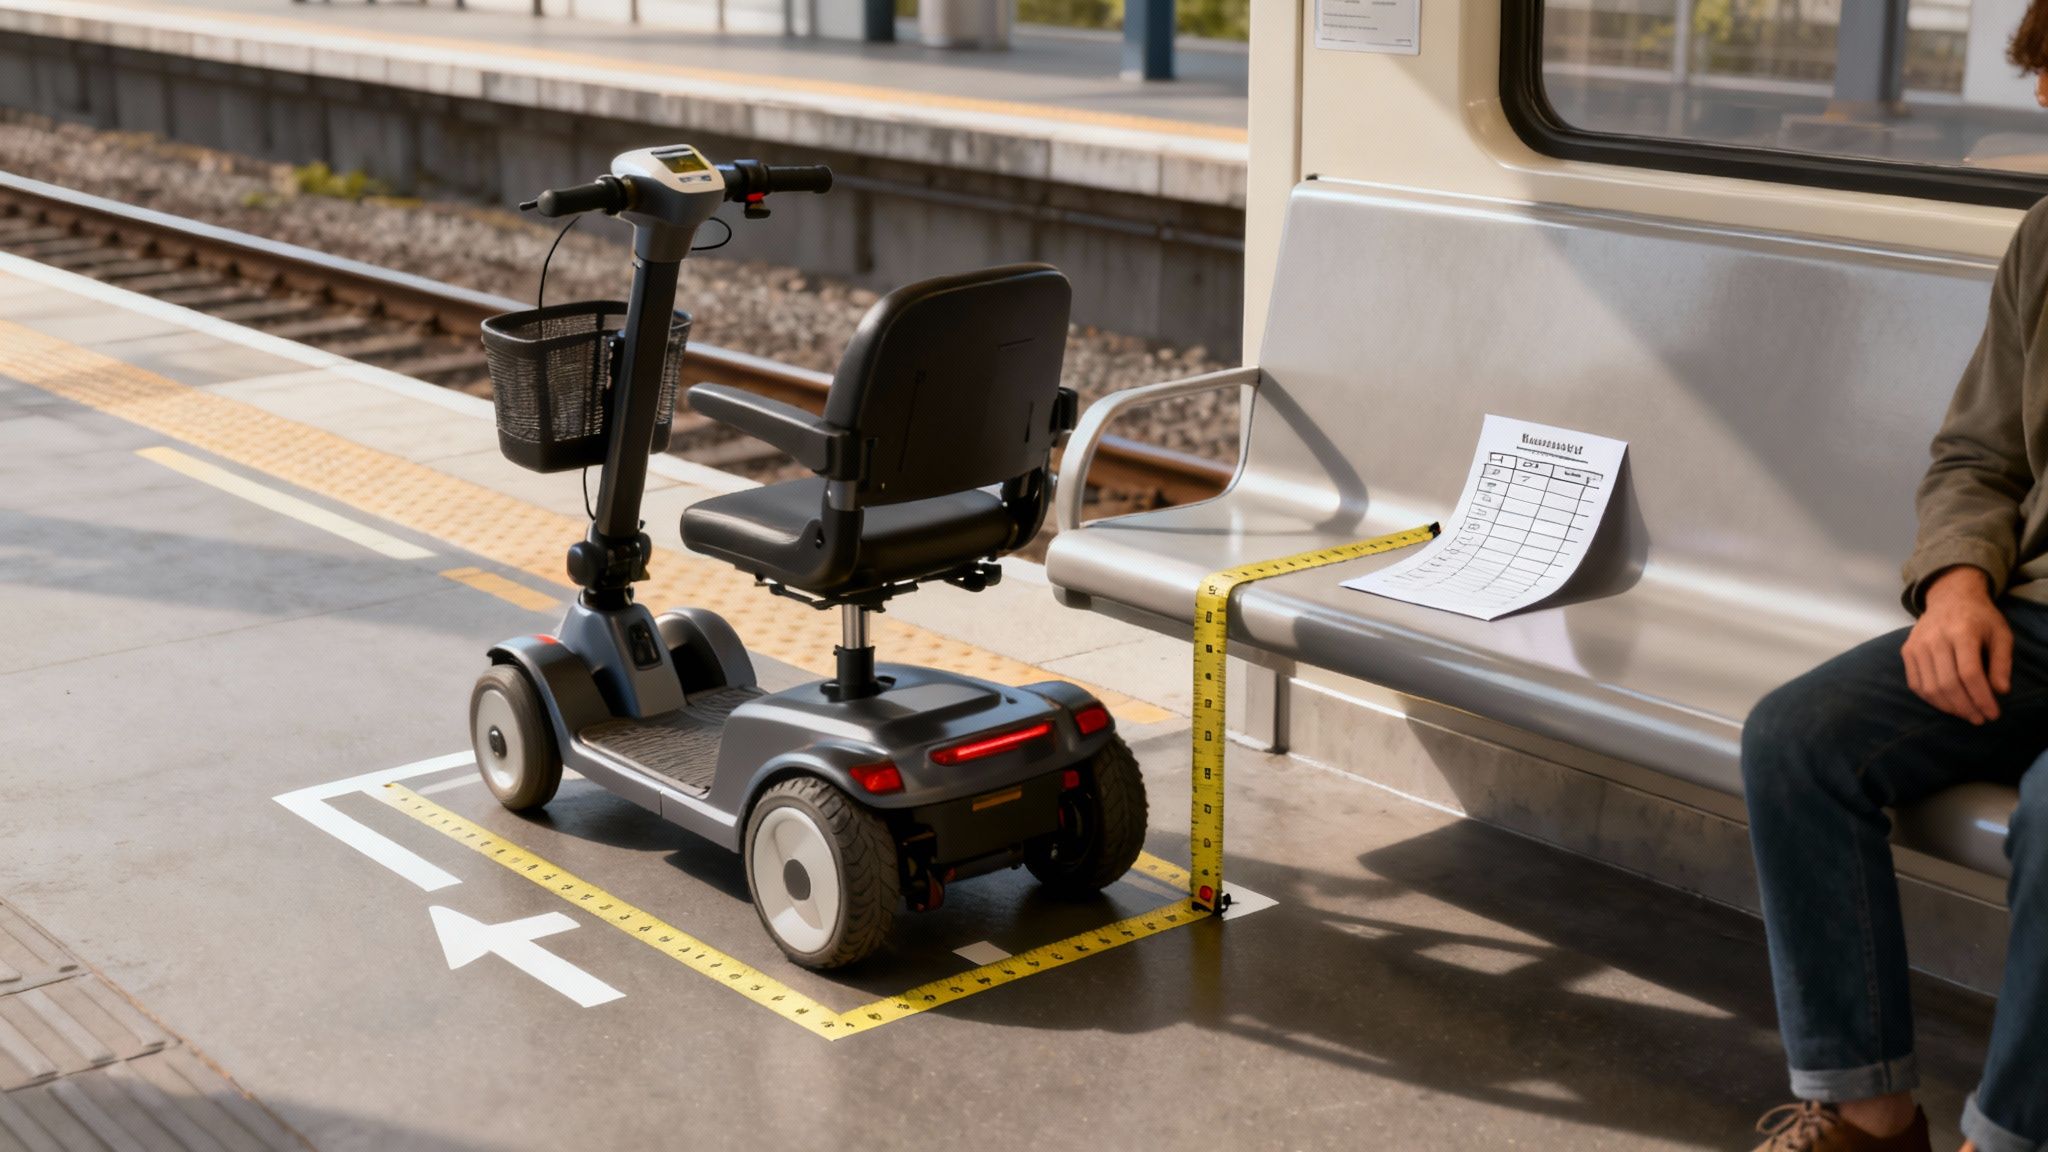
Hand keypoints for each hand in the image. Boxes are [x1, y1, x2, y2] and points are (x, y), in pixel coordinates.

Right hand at [1902, 566, 2011, 724]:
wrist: (1949, 597)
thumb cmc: (1980, 618)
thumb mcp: (2001, 635)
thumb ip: (2002, 663)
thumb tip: (2000, 691)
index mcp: (1962, 632)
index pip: (1970, 673)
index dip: (1981, 698)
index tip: (1992, 714)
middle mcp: (1935, 638)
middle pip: (1948, 683)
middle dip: (1966, 707)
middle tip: (1979, 718)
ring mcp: (1917, 645)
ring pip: (1930, 687)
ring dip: (1949, 707)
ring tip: (1965, 713)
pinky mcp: (1907, 651)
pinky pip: (1915, 684)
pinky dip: (1931, 699)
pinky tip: (1947, 704)